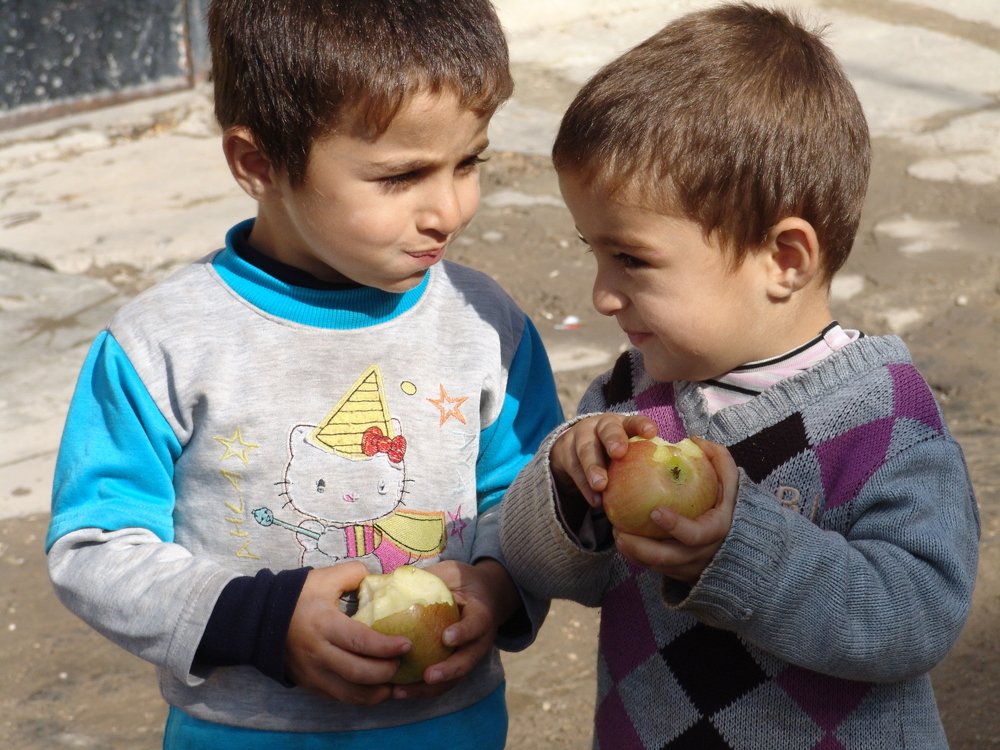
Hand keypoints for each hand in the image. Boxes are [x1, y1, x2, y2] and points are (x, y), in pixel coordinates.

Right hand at [285, 562, 410, 704]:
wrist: (261, 619)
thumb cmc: (298, 597)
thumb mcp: (324, 578)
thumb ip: (354, 574)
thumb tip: (380, 580)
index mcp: (324, 625)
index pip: (360, 642)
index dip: (386, 646)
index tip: (406, 645)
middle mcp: (318, 654)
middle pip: (358, 673)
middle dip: (386, 672)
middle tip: (402, 662)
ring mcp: (313, 674)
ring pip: (350, 694)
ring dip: (377, 692)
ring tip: (394, 683)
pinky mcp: (310, 685)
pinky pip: (340, 697)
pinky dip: (361, 697)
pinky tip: (376, 689)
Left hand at [391, 559, 518, 699]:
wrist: (485, 594)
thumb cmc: (462, 581)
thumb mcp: (451, 573)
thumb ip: (429, 577)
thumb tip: (387, 578)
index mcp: (481, 613)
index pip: (476, 624)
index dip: (464, 632)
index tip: (446, 637)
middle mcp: (480, 640)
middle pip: (468, 661)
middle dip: (448, 671)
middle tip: (428, 676)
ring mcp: (470, 655)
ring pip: (454, 679)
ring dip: (429, 689)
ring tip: (402, 692)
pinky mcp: (458, 666)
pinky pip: (442, 683)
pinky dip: (421, 690)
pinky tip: (397, 692)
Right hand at [550, 413, 657, 507]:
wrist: (574, 451)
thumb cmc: (612, 454)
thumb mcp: (626, 451)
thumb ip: (644, 461)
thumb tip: (674, 483)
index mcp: (622, 424)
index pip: (634, 421)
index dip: (642, 425)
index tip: (652, 433)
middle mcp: (601, 426)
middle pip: (607, 429)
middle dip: (613, 439)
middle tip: (619, 453)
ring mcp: (580, 438)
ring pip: (586, 450)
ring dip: (593, 467)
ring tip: (601, 486)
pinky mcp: (565, 454)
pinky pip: (574, 470)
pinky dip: (585, 487)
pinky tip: (595, 501)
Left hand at [613, 438, 739, 583]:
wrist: (736, 539)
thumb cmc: (726, 502)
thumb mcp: (729, 480)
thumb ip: (718, 459)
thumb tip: (693, 440)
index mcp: (716, 531)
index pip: (695, 534)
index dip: (675, 525)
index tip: (654, 511)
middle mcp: (703, 553)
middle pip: (669, 558)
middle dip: (641, 548)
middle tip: (619, 531)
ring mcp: (691, 566)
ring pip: (658, 567)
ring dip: (634, 553)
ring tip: (616, 534)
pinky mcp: (679, 572)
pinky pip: (655, 568)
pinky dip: (637, 556)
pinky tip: (622, 540)